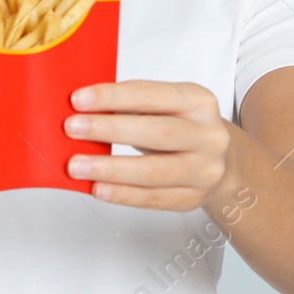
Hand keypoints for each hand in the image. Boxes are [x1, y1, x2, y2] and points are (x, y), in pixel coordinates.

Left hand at [63, 80, 232, 209]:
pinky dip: (122, 194)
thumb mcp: (167, 106)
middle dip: (110, 129)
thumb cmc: (181, 127)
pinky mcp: (193, 198)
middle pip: (157, 132)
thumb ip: (132, 105)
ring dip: (111, 168)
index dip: (113, 97)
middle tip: (72, 128)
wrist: (221, 161)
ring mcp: (204, 170)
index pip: (152, 94)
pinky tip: (98, 188)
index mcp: (199, 101)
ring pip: (154, 171)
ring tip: (77, 165)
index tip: (78, 100)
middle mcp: (208, 135)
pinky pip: (153, 199)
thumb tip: (82, 110)